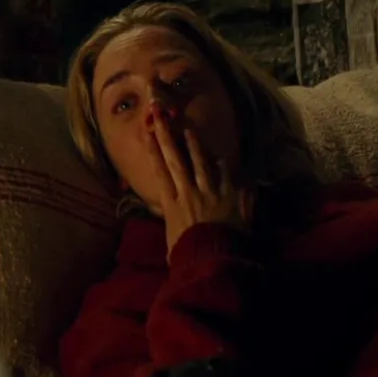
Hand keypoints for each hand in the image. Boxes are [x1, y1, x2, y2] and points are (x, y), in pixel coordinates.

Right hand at [146, 111, 252, 261]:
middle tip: (160, 116)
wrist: (214, 260)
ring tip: (190, 130)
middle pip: (176, 160)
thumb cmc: (188, 256)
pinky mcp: (228, 196)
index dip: (154, 152)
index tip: (148, 134)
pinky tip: (221, 158)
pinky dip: (222, 165)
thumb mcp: (172, 241)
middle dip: (167, 137)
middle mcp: (188, 193)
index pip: (160, 172)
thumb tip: (171, 224)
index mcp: (171, 205)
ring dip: (194, 145)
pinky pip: (226, 174)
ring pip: (200, 162)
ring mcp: (209, 192)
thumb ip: (173, 226)